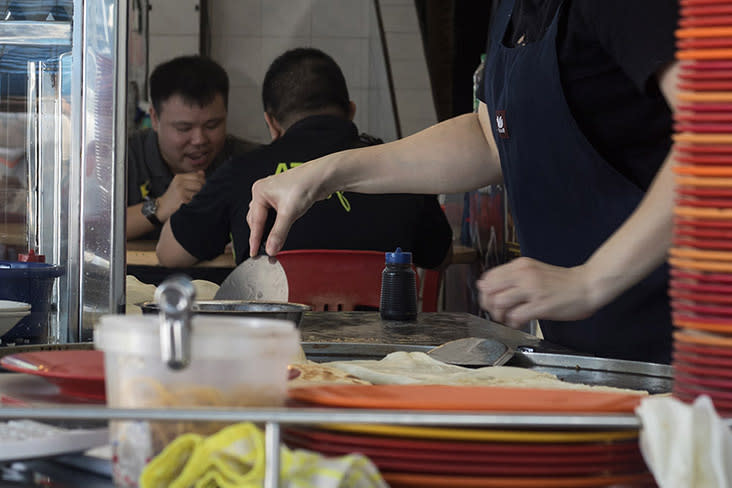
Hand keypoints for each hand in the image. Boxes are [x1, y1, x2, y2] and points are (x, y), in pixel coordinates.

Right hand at [157, 170, 205, 220]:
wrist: (163, 206)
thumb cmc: (174, 196)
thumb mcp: (181, 184)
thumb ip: (192, 178)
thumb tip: (202, 172)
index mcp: (179, 177)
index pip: (197, 176)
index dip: (203, 181)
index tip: (203, 187)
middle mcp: (179, 181)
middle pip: (199, 183)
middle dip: (202, 189)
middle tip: (198, 194)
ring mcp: (180, 188)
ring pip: (198, 190)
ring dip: (199, 195)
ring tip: (193, 198)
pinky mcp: (181, 196)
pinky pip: (194, 197)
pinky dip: (194, 201)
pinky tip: (189, 202)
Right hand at [247, 168, 320, 256]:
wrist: (321, 177)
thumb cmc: (304, 185)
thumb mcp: (289, 213)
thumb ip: (278, 233)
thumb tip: (271, 248)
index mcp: (259, 192)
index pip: (255, 222)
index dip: (255, 239)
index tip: (254, 253)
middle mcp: (264, 192)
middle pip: (257, 220)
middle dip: (260, 235)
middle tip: (262, 250)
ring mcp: (273, 195)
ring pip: (265, 218)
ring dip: (267, 230)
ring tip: (270, 243)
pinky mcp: (282, 198)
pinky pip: (274, 215)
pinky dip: (274, 225)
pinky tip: (278, 231)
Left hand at [476, 257, 598, 326]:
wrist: (588, 285)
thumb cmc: (562, 282)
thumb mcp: (534, 272)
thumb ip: (513, 278)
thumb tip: (490, 288)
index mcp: (521, 265)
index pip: (488, 278)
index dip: (485, 292)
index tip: (491, 300)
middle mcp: (524, 275)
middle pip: (489, 290)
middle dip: (488, 305)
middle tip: (497, 311)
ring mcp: (532, 290)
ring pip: (499, 303)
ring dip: (500, 315)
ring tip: (508, 318)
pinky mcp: (540, 305)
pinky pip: (515, 316)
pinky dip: (513, 322)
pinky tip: (520, 322)